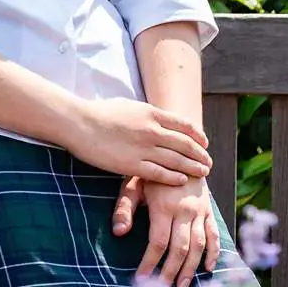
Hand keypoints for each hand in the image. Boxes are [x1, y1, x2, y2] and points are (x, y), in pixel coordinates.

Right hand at [65, 97, 210, 185]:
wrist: (78, 122)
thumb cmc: (99, 113)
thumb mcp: (129, 105)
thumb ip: (147, 113)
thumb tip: (157, 115)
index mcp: (153, 114)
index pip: (185, 126)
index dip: (198, 136)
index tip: (204, 143)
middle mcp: (153, 131)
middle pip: (186, 144)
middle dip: (200, 154)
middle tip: (208, 162)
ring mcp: (144, 148)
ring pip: (178, 160)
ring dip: (193, 167)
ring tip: (203, 173)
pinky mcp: (132, 165)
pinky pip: (160, 173)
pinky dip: (175, 178)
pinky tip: (183, 181)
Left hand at [115, 176, 218, 286]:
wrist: (181, 152)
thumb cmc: (151, 171)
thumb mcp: (132, 184)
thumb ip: (124, 209)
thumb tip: (119, 233)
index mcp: (164, 206)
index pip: (159, 242)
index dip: (150, 263)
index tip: (141, 279)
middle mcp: (185, 211)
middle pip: (180, 248)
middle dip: (170, 272)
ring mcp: (200, 211)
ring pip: (198, 245)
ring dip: (191, 268)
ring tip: (182, 286)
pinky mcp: (209, 210)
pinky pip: (214, 234)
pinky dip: (213, 252)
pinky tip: (208, 268)